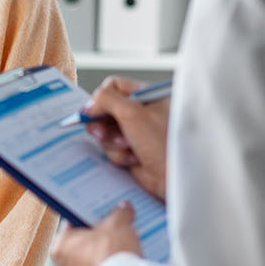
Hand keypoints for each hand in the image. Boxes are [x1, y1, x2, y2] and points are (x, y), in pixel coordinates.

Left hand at [51, 202, 143, 265]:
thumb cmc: (110, 253)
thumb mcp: (118, 223)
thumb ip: (120, 213)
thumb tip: (124, 208)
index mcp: (61, 246)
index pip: (72, 224)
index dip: (89, 216)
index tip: (101, 213)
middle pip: (83, 243)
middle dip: (98, 236)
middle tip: (114, 227)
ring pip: (92, 260)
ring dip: (104, 253)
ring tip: (123, 245)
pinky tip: (124, 261)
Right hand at [82, 77, 169, 198]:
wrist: (174, 178)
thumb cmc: (164, 143)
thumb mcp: (133, 113)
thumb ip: (107, 100)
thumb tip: (89, 104)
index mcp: (147, 96)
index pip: (114, 86)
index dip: (100, 99)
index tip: (92, 112)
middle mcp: (142, 112)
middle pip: (106, 110)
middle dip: (103, 124)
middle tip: (102, 133)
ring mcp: (136, 132)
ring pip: (106, 132)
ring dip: (113, 142)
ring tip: (129, 147)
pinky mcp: (132, 151)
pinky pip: (112, 149)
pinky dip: (119, 155)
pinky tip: (134, 159)